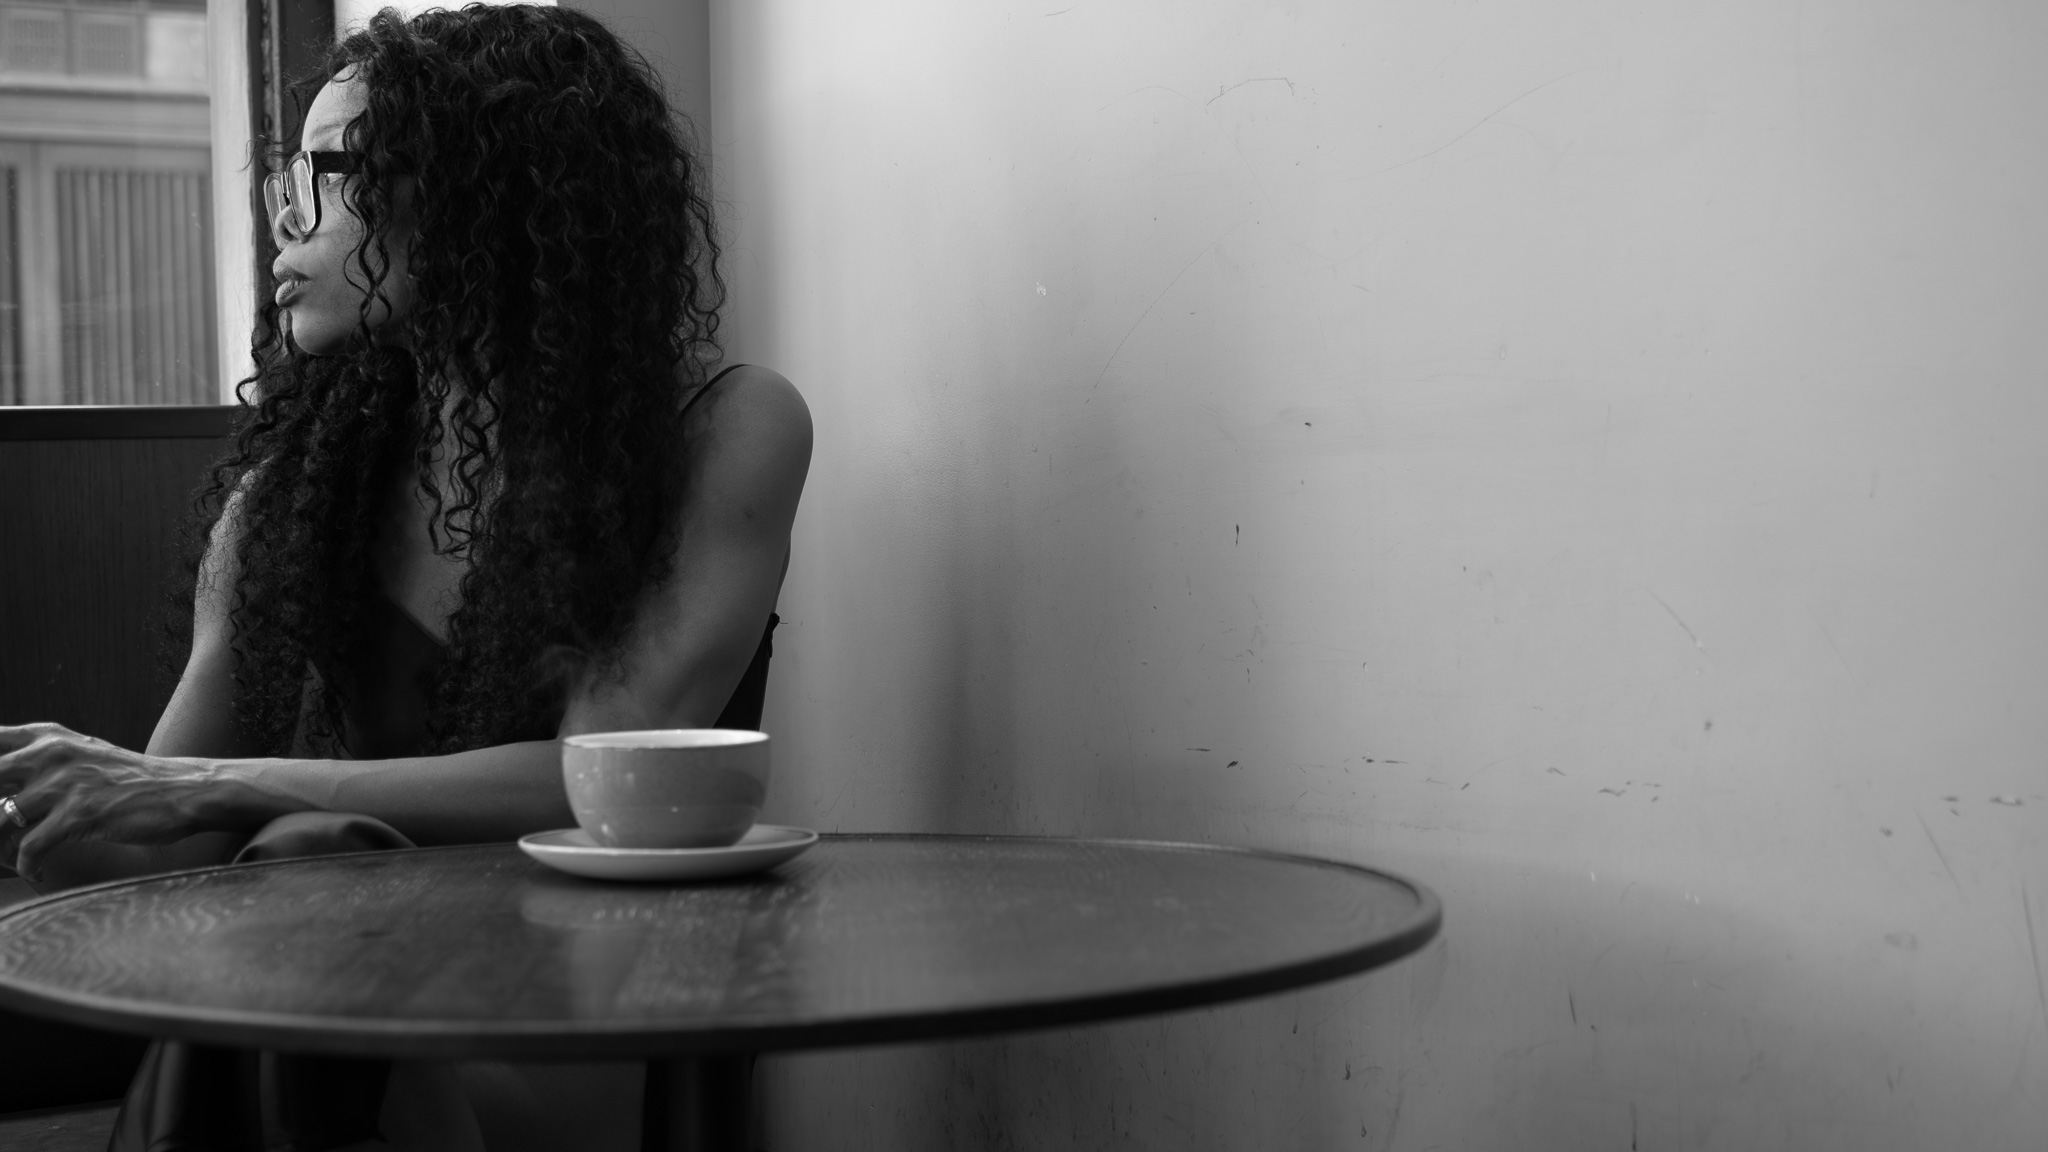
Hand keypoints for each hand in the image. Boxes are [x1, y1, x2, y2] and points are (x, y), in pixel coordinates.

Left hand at [0, 722, 290, 883]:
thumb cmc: (130, 780)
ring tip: (9, 856)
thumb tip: (1, 789)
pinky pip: (29, 848)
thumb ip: (36, 761)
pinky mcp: (79, 815)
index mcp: (46, 737)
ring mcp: (65, 784)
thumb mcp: (79, 754)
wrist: (184, 791)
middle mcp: (50, 753)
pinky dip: (27, 865)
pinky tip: (36, 870)